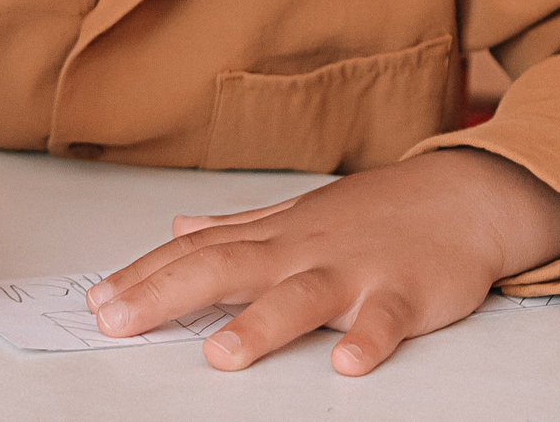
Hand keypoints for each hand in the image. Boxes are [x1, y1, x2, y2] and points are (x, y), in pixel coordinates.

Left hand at [85, 148, 559, 375]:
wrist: (462, 195)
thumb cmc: (374, 213)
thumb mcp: (297, 214)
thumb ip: (236, 226)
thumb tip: (177, 226)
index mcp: (275, 236)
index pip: (196, 252)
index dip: (144, 276)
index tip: (97, 301)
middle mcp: (304, 250)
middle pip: (226, 268)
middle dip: (167, 296)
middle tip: (117, 322)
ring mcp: (355, 270)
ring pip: (301, 298)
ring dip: (261, 325)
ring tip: (221, 355)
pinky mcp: (405, 293)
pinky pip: (385, 319)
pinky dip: (368, 340)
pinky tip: (347, 364)